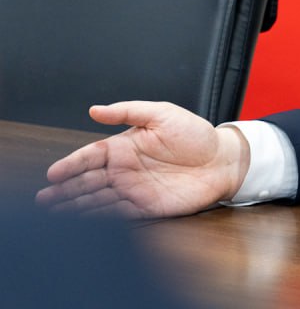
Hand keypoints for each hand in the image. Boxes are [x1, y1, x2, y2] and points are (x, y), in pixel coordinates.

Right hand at [36, 101, 248, 218]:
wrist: (223, 160)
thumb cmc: (195, 134)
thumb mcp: (162, 113)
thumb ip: (128, 111)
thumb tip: (94, 110)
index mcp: (124, 147)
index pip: (90, 156)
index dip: (71, 165)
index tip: (54, 173)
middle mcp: (125, 170)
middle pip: (87, 181)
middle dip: (65, 190)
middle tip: (44, 199)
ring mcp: (134, 189)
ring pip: (97, 200)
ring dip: (76, 206)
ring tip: (54, 213)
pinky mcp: (147, 207)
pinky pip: (118, 214)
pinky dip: (100, 218)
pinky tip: (84, 221)